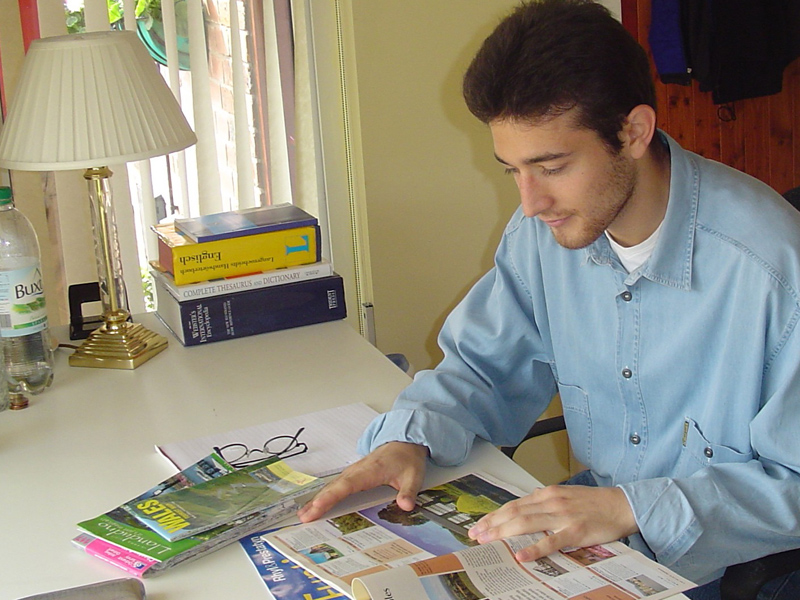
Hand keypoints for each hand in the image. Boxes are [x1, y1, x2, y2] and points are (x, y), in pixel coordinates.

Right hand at [297, 441, 428, 522]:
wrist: (404, 442)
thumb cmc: (406, 458)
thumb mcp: (413, 476)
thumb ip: (408, 492)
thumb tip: (406, 506)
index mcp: (370, 470)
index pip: (347, 485)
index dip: (331, 496)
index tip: (318, 506)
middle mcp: (357, 470)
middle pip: (334, 487)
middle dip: (318, 501)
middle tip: (304, 517)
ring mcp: (353, 472)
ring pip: (332, 486)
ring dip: (317, 499)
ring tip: (303, 515)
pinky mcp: (353, 475)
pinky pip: (336, 486)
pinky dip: (325, 495)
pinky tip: (316, 506)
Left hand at [467, 485, 637, 561]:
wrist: (622, 504)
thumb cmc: (594, 503)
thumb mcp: (565, 496)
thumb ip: (545, 502)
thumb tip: (525, 507)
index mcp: (547, 494)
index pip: (514, 504)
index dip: (495, 515)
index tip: (480, 524)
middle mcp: (551, 502)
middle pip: (514, 513)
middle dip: (492, 524)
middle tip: (475, 535)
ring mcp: (562, 516)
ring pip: (526, 523)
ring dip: (503, 533)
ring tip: (488, 542)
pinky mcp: (575, 531)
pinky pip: (551, 541)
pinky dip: (534, 549)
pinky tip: (521, 556)